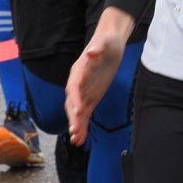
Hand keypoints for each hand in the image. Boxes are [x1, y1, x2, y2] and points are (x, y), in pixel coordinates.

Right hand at [65, 8, 133, 146]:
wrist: (110, 43)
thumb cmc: (106, 41)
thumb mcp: (104, 42)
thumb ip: (97, 48)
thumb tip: (91, 52)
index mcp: (78, 71)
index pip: (74, 87)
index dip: (74, 99)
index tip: (77, 111)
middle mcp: (78, 83)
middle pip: (72, 102)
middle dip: (73, 117)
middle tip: (74, 131)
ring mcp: (84, 91)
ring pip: (77, 111)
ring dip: (76, 125)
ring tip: (76, 141)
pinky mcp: (92, 97)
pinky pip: (85, 113)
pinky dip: (83, 125)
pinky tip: (82, 139)